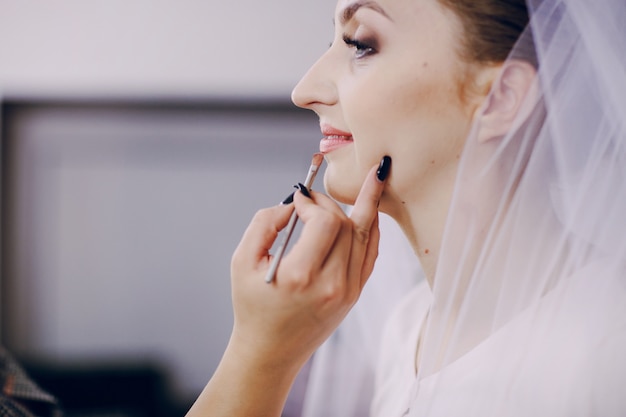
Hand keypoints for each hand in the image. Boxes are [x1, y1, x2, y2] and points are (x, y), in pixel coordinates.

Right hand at [229, 156, 390, 370]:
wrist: (270, 352)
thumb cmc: (252, 307)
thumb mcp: (243, 262)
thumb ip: (264, 223)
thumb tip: (294, 203)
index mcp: (301, 276)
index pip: (325, 223)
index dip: (312, 202)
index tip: (297, 201)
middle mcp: (331, 284)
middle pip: (346, 225)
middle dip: (329, 203)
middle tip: (311, 197)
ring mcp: (348, 291)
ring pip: (365, 235)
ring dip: (364, 205)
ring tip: (376, 174)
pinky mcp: (354, 295)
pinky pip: (370, 253)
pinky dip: (372, 229)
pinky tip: (374, 209)